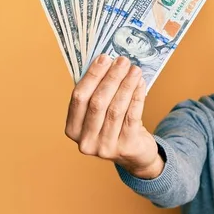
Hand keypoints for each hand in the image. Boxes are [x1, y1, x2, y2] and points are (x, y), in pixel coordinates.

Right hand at [65, 55, 162, 178]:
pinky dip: (137, 97)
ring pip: (116, 109)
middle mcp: (86, 141)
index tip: (104, 58)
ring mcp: (105, 147)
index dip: (92, 76)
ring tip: (134, 70)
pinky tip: (141, 84)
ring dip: (126, 85)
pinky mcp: (126, 148)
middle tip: (122, 61)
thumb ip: (97, 94)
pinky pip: (132, 117)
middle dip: (111, 78)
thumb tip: (108, 63)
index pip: (79, 98)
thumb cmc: (115, 128)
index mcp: (72, 129)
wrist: (135, 155)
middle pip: (98, 102)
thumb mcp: (100, 115)